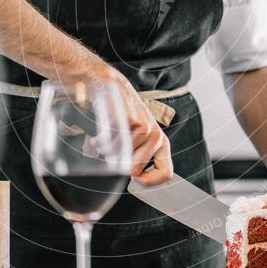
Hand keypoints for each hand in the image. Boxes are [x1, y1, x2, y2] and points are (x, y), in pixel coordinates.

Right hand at [79, 55, 172, 186]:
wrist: (110, 85)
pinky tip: (99, 133)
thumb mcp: (136, 136)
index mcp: (161, 142)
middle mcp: (156, 136)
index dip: (148, 182)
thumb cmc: (122, 115)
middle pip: (135, 170)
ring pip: (120, 158)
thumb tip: (135, 180)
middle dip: (118, 164)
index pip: (166, 174)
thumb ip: (139, 157)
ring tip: (104, 139)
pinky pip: (111, 145)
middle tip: (112, 151)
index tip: (133, 178)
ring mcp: (144, 128)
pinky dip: (100, 142)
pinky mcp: (129, 121)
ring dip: (106, 151)